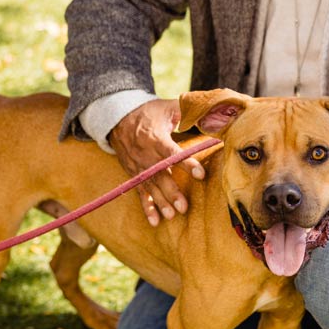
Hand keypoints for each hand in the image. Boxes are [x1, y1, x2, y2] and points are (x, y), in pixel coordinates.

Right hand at [109, 99, 205, 225]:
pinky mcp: (134, 175)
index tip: (200, 173)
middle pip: (159, 175)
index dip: (186, 163)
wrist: (117, 119)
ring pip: (150, 187)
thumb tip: (211, 111)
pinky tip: (155, 222)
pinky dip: (147, 208)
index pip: (171, 152)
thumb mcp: (166, 107)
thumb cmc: (148, 113)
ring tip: (173, 216)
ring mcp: (138, 167)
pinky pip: (140, 193)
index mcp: (155, 137)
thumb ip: (187, 109)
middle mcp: (145, 154)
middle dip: (171, 192)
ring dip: (161, 203)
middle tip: (184, 207)